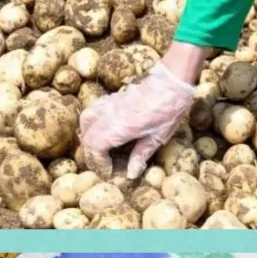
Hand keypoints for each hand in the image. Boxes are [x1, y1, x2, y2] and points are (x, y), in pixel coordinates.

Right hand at [79, 59, 196, 179]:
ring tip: (97, 150)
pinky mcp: (111, 98)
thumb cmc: (169, 111)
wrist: (171, 83)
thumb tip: (130, 174)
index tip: (108, 172)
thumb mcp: (158, 137)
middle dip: (91, 155)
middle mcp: (110, 115)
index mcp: (122, 127)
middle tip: (101, 167)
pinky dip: (89, 123)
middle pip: (88, 137)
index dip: (98, 162)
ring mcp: (109, 105)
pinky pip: (92, 110)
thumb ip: (141, 155)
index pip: (96, 147)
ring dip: (87, 137)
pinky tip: (99, 131)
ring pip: (85, 121)